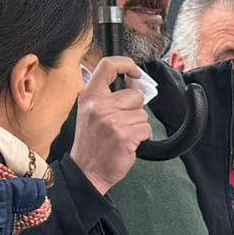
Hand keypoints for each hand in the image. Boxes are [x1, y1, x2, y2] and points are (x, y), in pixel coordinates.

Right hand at [72, 57, 151, 194]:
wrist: (87, 170)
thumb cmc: (91, 143)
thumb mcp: (91, 113)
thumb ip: (109, 97)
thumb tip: (135, 84)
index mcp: (90, 96)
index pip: (108, 66)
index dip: (126, 64)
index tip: (135, 72)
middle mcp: (100, 106)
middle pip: (136, 95)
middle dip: (135, 109)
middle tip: (121, 123)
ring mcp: (112, 120)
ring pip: (143, 114)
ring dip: (138, 126)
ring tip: (121, 135)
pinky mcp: (125, 135)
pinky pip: (146, 129)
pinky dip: (142, 138)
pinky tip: (127, 143)